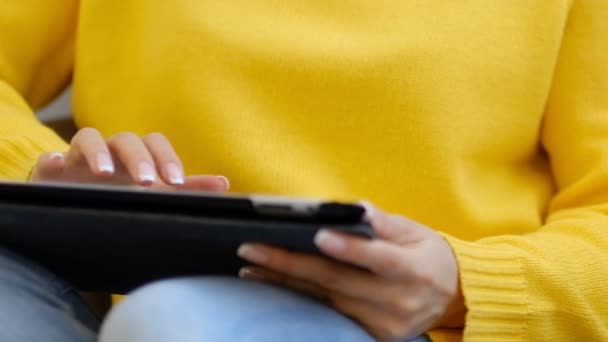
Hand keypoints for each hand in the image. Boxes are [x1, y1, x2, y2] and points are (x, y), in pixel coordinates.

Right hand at [30, 128, 228, 191]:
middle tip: (148, 183)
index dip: (166, 158)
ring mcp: (79, 158)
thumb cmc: (121, 196)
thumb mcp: (154, 194)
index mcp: (137, 156)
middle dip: (139, 158)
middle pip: (127, 139)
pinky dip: (51, 160)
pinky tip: (55, 164)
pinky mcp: (50, 171)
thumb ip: (188, 189)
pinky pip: (47, 160)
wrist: (76, 204)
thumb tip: (224, 184)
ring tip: (103, 173)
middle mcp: (111, 151)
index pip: (155, 144)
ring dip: (97, 152)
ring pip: (88, 139)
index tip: (176, 182)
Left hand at [237, 203, 465, 340]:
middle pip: (338, 282)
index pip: (378, 258)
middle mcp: (399, 301)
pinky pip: (331, 315)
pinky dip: (301, 298)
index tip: (317, 234)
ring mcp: (385, 324)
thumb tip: (356, 209)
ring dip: (286, 282)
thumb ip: (385, 222)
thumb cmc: (428, 255)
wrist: (451, 295)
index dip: (348, 248)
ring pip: (326, 301)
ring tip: (252, 267)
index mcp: (413, 269)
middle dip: (290, 263)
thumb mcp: (416, 231)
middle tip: (252, 249)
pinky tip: (276, 285)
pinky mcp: (375, 336)